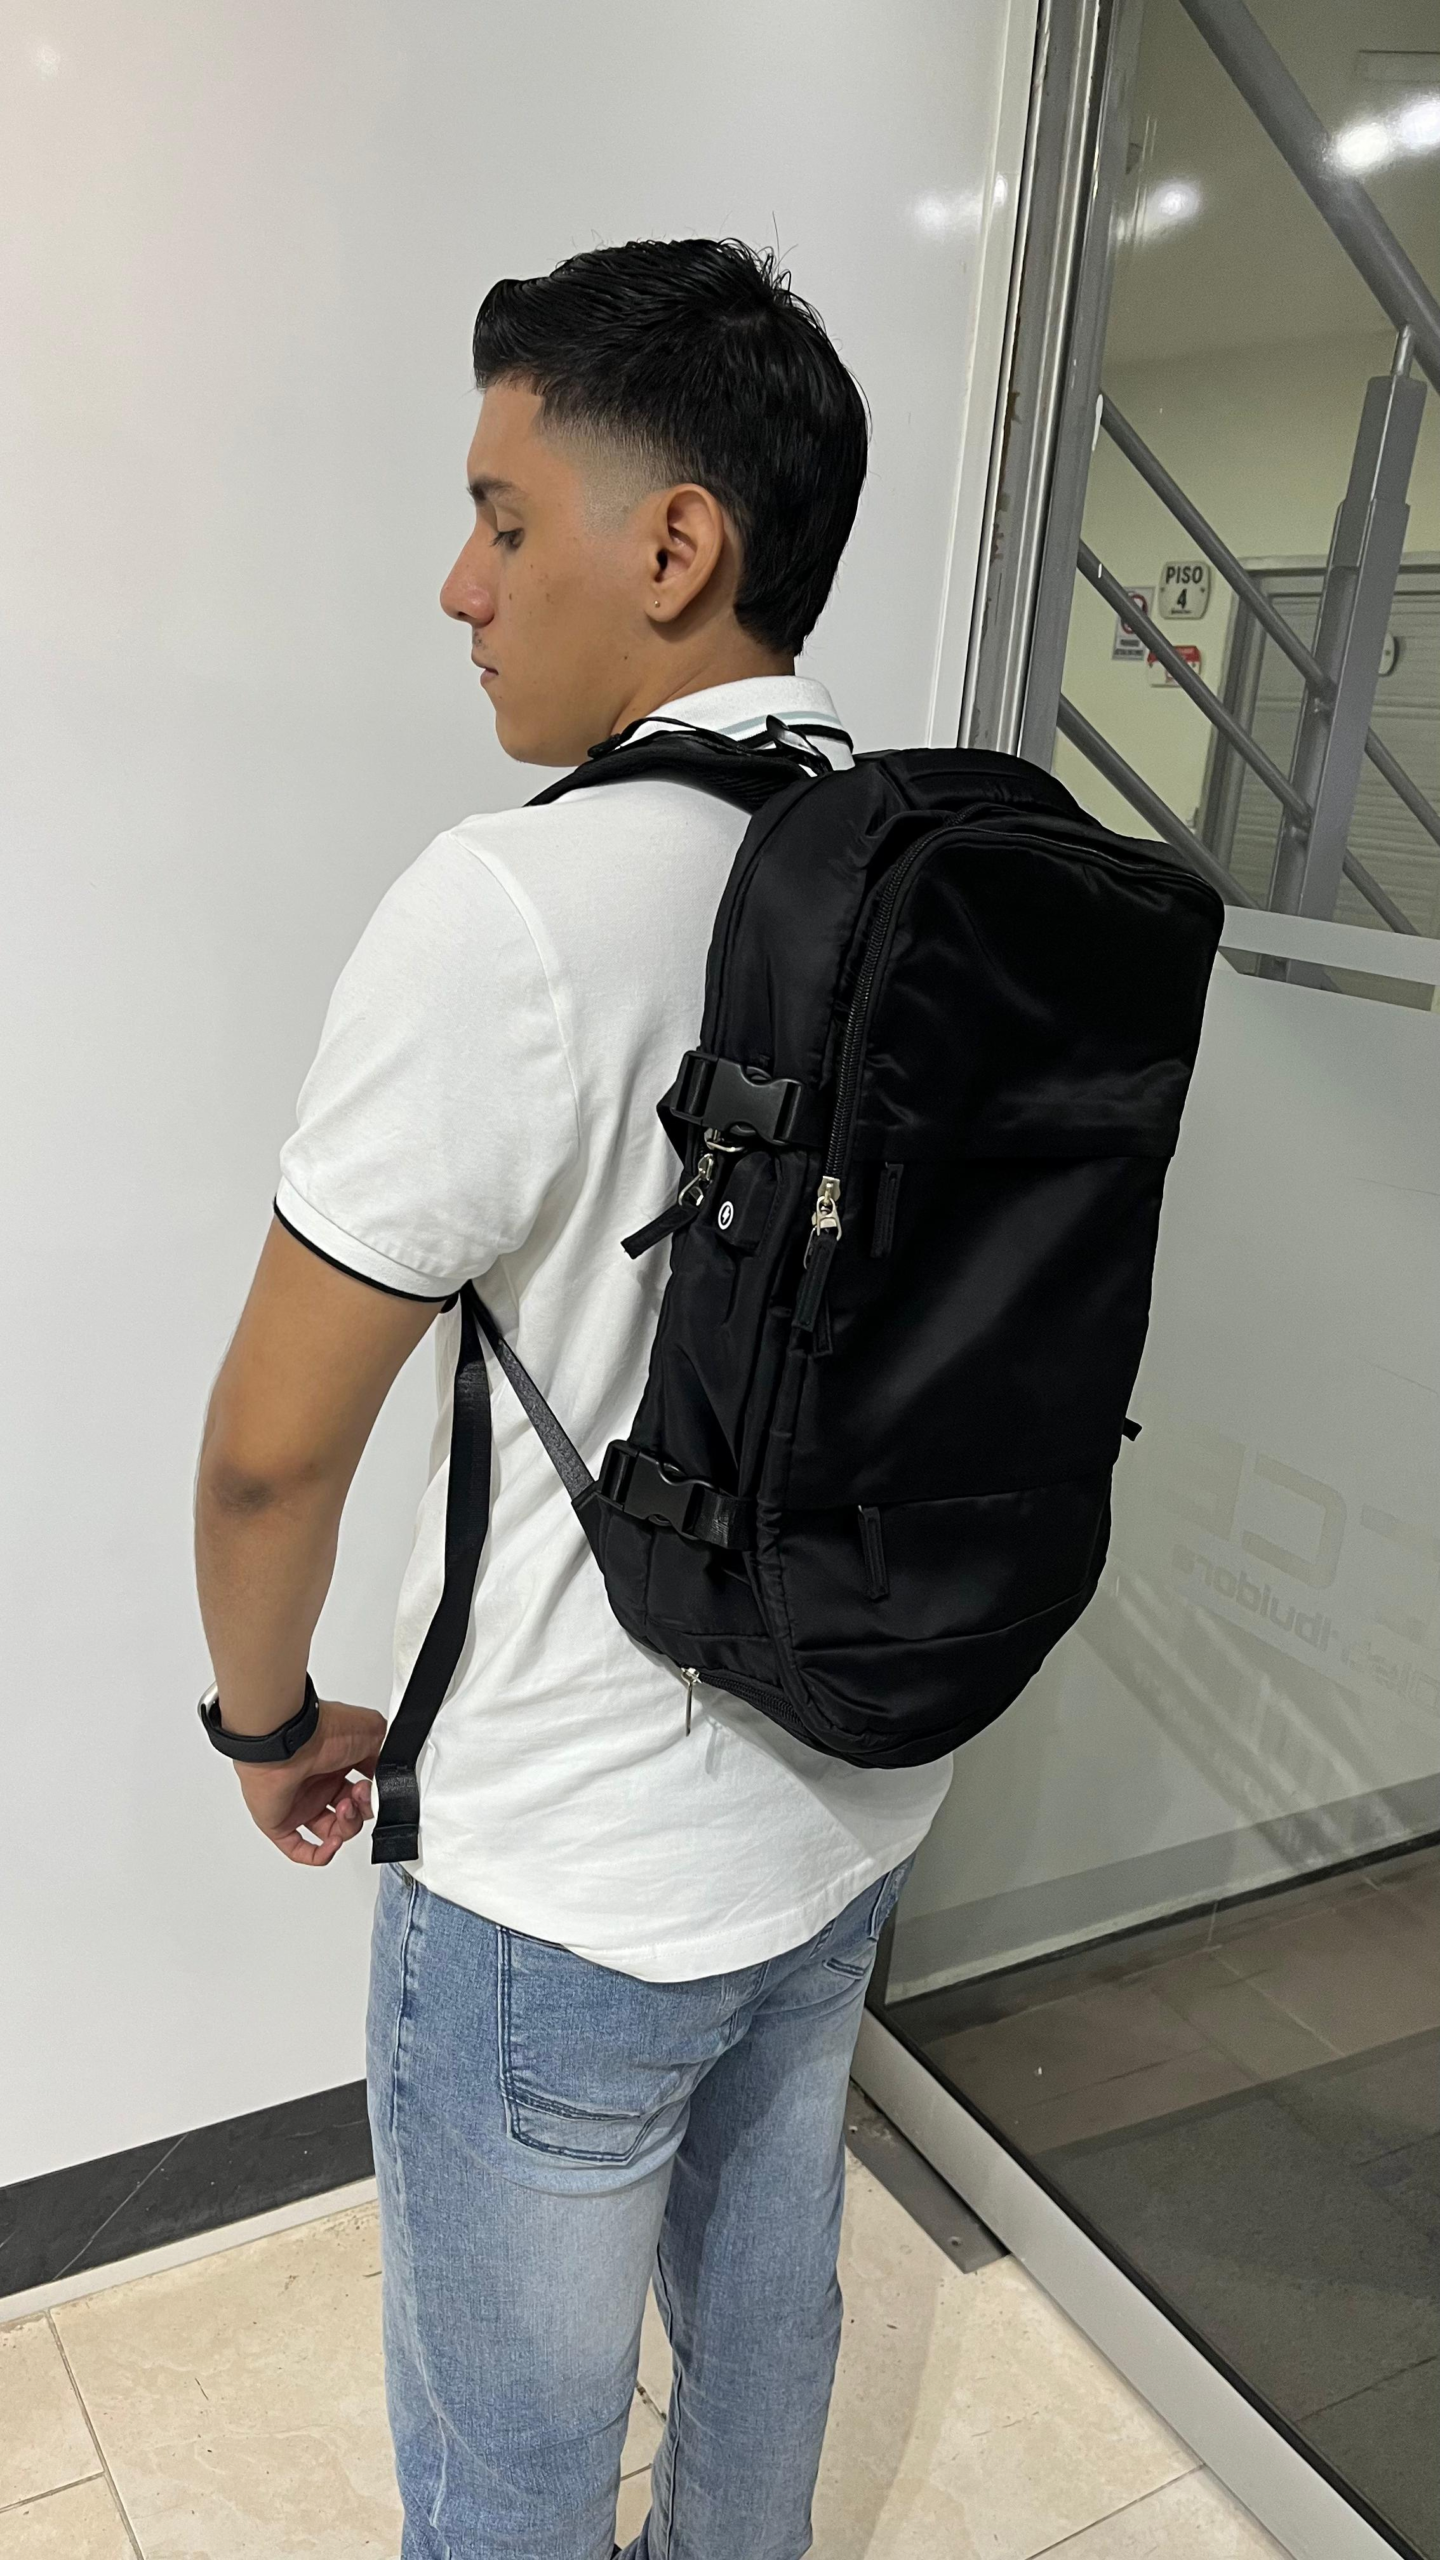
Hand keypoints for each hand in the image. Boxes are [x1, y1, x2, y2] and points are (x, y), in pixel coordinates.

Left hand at [235, 1699, 387, 1864]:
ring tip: (345, 1810)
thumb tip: (390, 1775)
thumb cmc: (322, 1730)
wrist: (287, 1740)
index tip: (381, 1790)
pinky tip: (333, 1843)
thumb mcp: (373, 1732)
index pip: (362, 1789)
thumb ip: (386, 1754)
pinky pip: (299, 1849)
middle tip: (361, 1795)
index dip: (375, 1794)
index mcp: (336, 1761)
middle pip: (350, 1811)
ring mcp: (298, 1802)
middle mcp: (317, 1781)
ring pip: (330, 1831)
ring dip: (347, 1827)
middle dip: (363, 1809)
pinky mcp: (279, 1821)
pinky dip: (321, 1853)